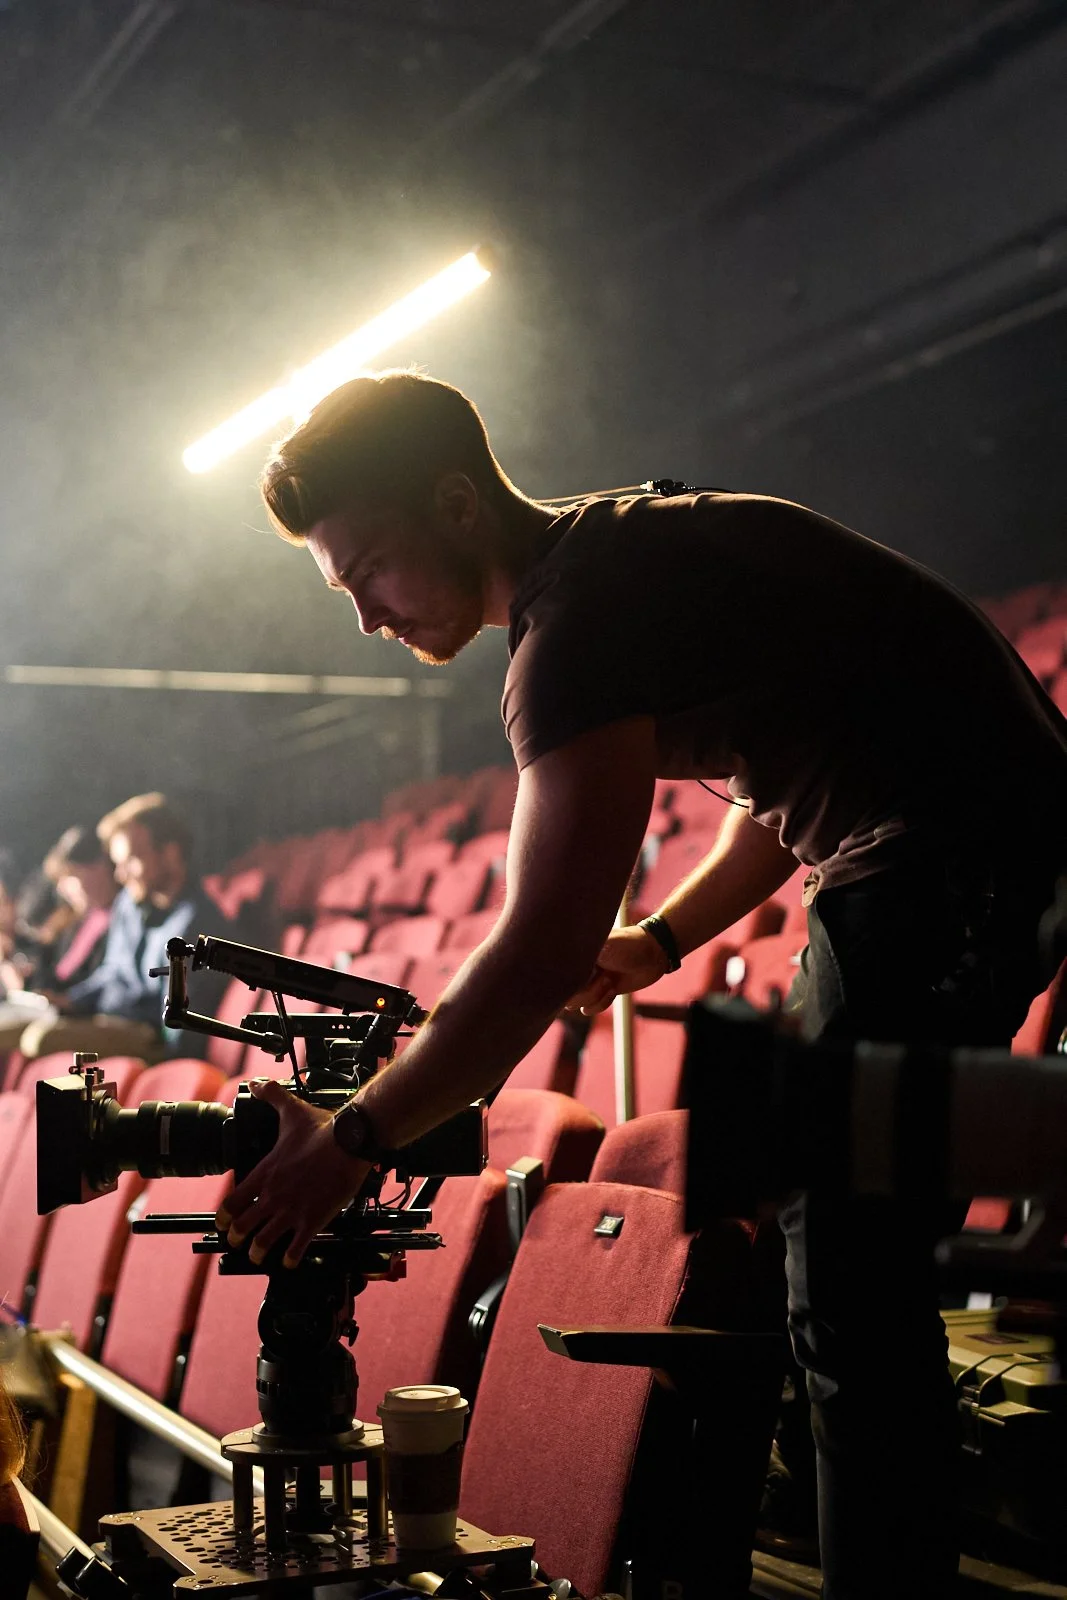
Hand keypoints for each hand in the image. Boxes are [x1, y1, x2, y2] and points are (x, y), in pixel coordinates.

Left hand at [215, 1080, 371, 1268]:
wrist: (350, 1141)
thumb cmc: (322, 1129)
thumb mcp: (291, 1110)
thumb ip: (270, 1096)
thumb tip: (256, 1083)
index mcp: (265, 1173)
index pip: (231, 1203)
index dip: (223, 1218)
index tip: (224, 1223)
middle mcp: (273, 1195)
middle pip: (242, 1228)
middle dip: (237, 1238)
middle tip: (239, 1242)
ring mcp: (291, 1210)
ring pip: (263, 1243)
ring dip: (259, 1252)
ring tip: (260, 1255)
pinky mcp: (313, 1219)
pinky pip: (295, 1249)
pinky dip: (290, 1259)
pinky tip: (290, 1260)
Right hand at [566, 925, 669, 1014]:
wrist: (654, 954)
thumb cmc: (628, 945)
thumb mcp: (605, 947)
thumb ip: (580, 959)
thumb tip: (561, 970)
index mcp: (573, 953)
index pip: (554, 973)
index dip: (567, 979)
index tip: (589, 973)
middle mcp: (576, 968)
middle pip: (562, 992)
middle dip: (584, 989)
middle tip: (604, 976)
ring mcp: (587, 981)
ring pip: (574, 1003)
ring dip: (593, 996)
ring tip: (610, 981)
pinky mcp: (599, 993)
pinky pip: (588, 1009)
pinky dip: (600, 1004)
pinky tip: (613, 990)